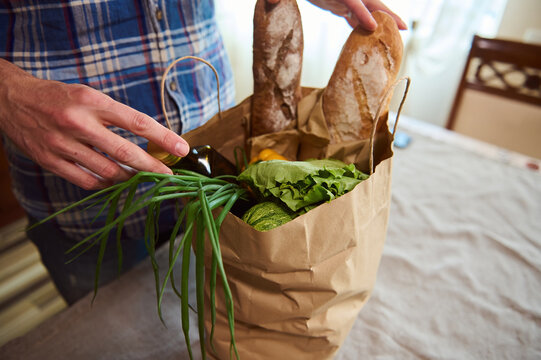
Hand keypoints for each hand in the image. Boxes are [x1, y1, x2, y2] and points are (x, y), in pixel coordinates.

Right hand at [0, 59, 189, 189]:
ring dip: (129, 177)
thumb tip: (148, 140)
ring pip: (107, 171)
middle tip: (169, 176)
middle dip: (152, 167)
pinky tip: (113, 181)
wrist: (10, 98)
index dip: (163, 137)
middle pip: (125, 152)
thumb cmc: (58, 96)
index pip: (137, 122)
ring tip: (140, 177)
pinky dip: (104, 183)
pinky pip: (86, 181)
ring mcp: (62, 144)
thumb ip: (115, 116)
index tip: (181, 148)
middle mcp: (78, 122)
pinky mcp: (49, 161)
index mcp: (92, 101)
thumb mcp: (88, 95)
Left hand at [267, 0, 406, 31]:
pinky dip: (362, 24)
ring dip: (380, 21)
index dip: (361, 12)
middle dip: (386, 14)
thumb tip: (270, 1)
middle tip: (403, 27)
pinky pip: (353, 14)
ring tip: (396, 34)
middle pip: (368, 1)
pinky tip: (369, 34)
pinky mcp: (336, 2)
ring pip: (365, 9)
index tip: (373, 25)